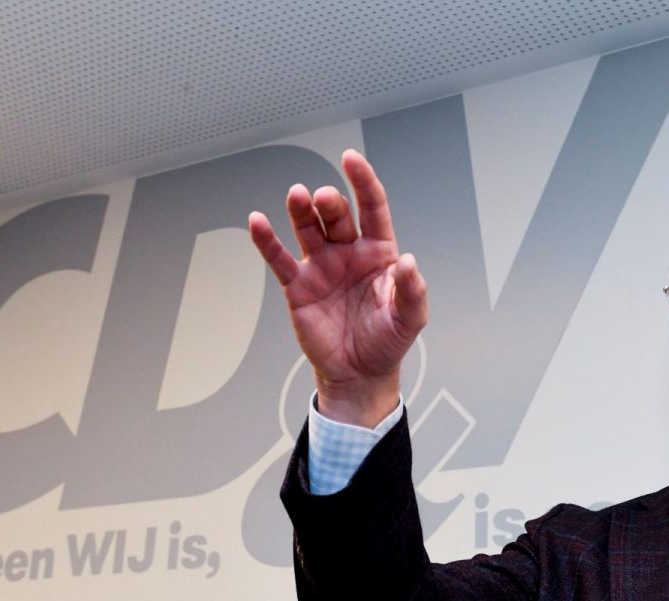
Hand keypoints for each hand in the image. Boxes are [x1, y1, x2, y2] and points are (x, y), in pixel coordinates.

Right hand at [248, 149, 427, 426]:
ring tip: (297, 195)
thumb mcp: (410, 319)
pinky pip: (279, 258)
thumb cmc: (386, 341)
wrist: (359, 373)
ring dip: (301, 210)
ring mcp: (321, 265)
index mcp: (379, 252)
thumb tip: (408, 262)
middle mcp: (348, 251)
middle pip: (337, 215)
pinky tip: (257, 222)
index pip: (371, 207)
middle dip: (330, 203)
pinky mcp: (298, 286)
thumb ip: (412, 290)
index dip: (362, 181)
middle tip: (324, 199)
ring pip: (308, 228)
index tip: (351, 159)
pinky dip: (266, 240)